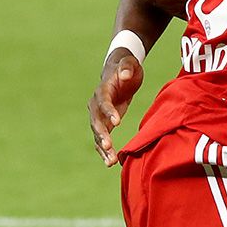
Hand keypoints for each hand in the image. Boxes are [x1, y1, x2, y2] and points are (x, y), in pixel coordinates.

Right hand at [88, 49, 144, 166]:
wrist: (120, 70)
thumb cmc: (127, 66)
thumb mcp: (130, 63)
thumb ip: (127, 67)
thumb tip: (124, 74)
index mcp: (103, 90)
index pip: (104, 102)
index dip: (109, 112)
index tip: (117, 122)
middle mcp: (96, 104)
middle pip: (96, 121)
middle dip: (102, 135)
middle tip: (109, 147)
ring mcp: (99, 115)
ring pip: (97, 134)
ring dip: (103, 148)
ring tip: (110, 162)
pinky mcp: (105, 122)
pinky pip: (102, 138)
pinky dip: (105, 150)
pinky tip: (111, 162)